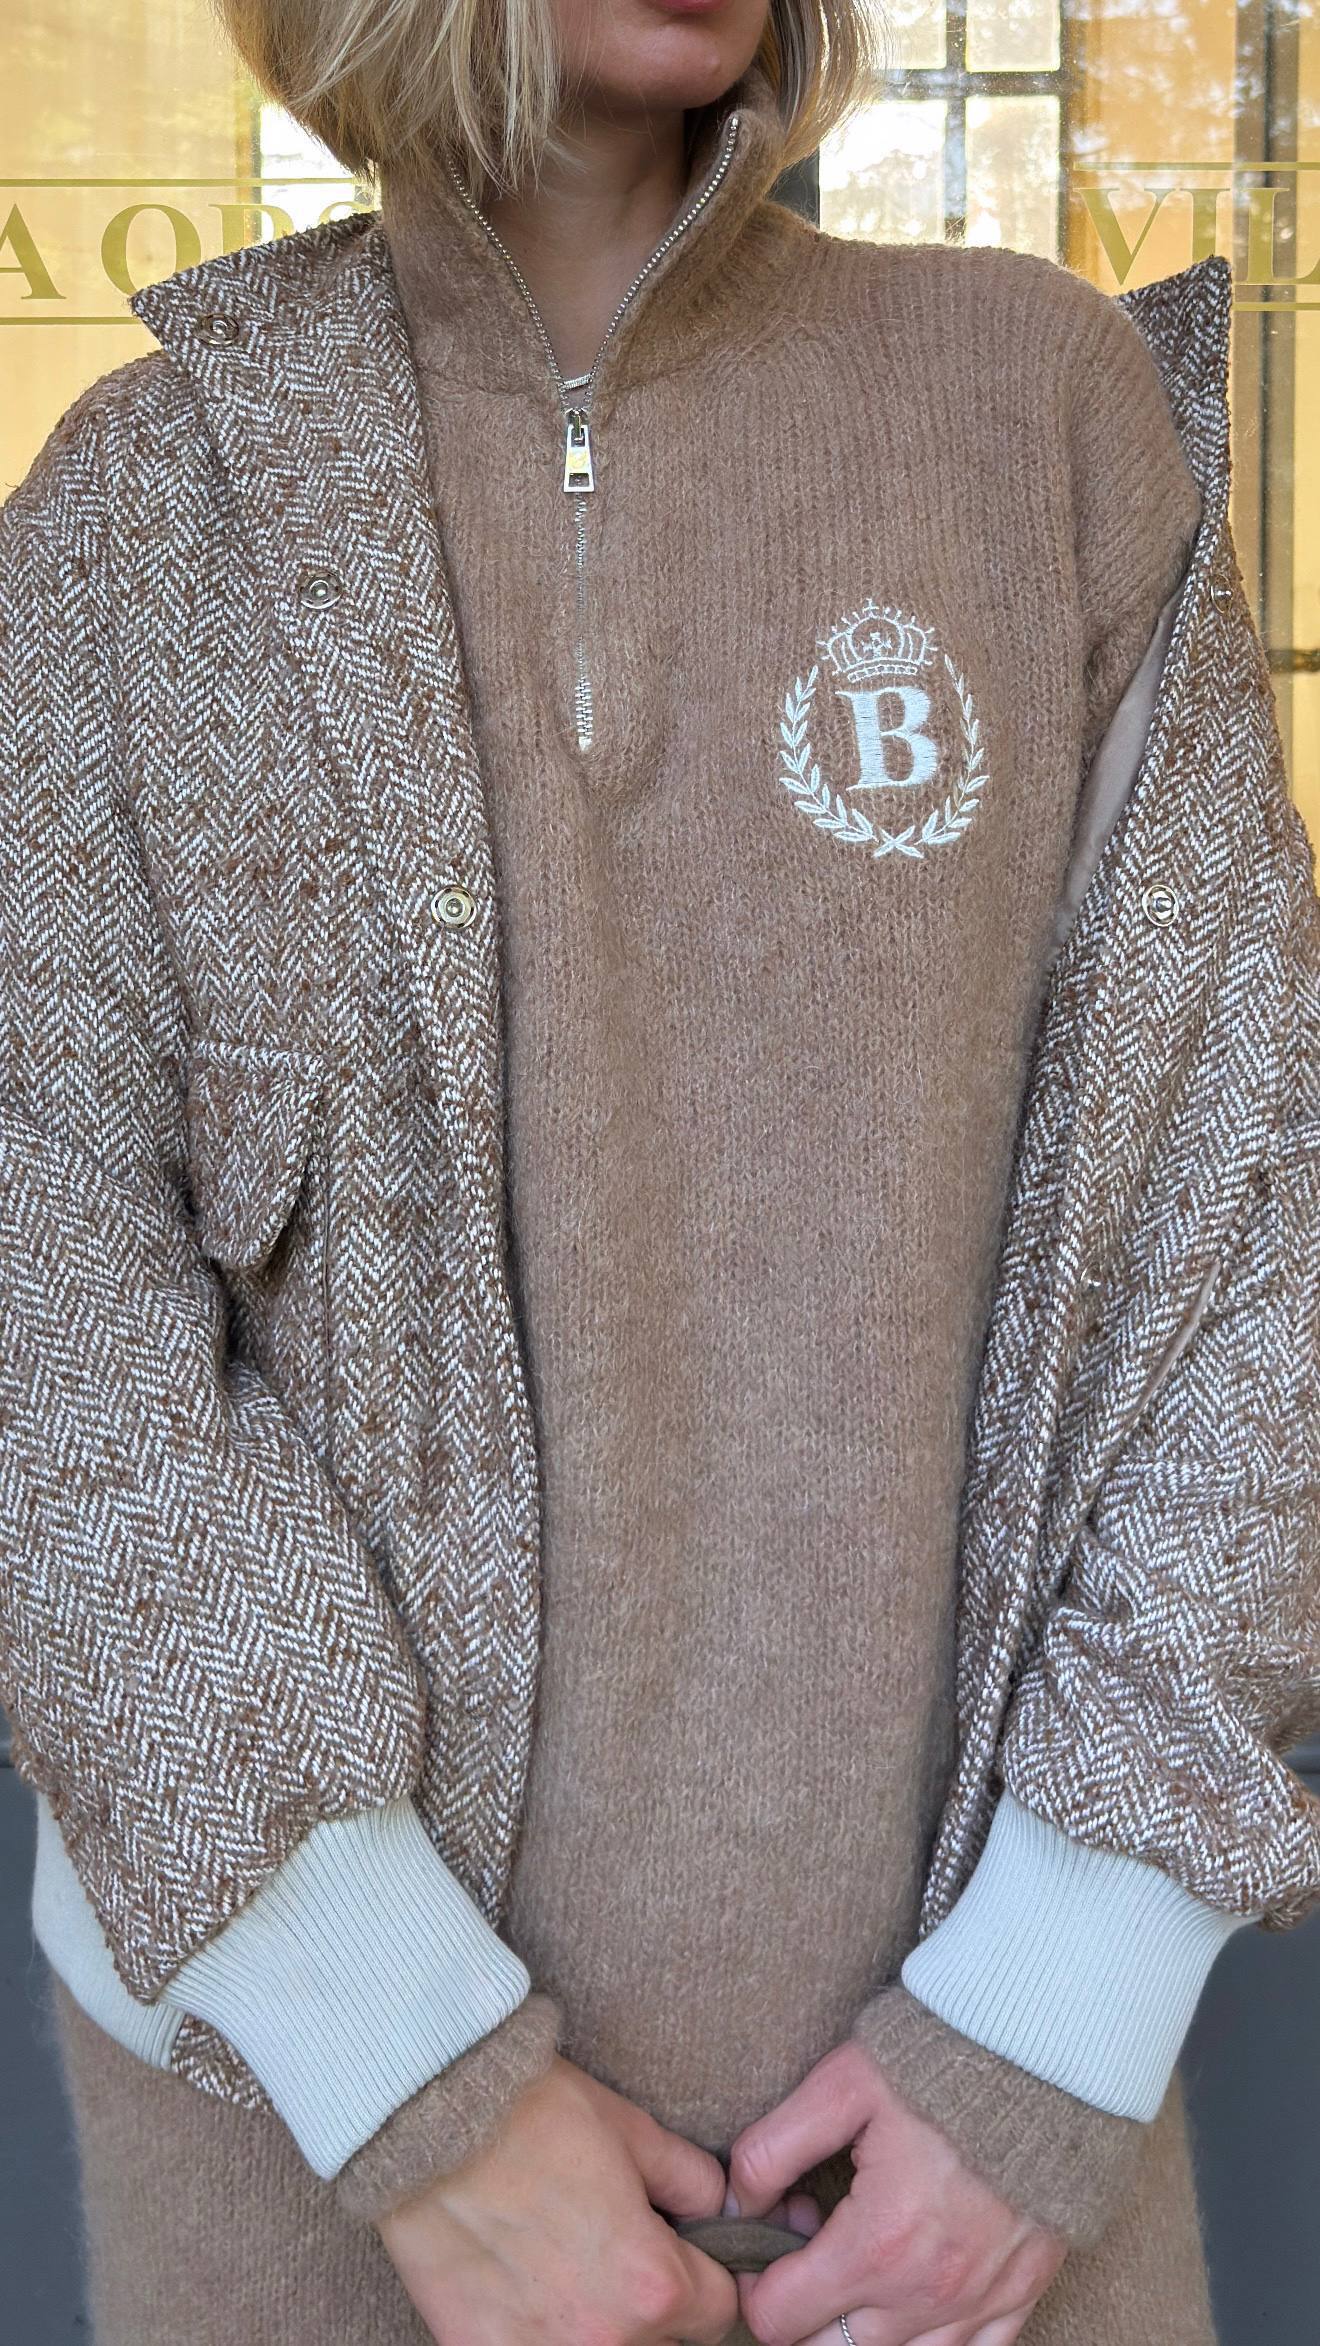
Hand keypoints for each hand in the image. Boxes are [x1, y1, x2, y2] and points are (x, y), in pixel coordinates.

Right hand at [376, 2050, 741, 2343]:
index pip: (719, 2312)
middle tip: (619, 2253)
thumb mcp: (635, 2132)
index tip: (683, 2251)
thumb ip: (694, 2181)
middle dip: (655, 2303)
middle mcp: (605, 2340)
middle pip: (664, 2343)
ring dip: (605, 2326)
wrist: (432, 2123)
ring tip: (574, 2271)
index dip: (707, 2273)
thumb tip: (722, 2209)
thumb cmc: (533, 2115)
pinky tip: (528, 2290)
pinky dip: (544, 2335)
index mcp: (653, 2284)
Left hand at [725, 2039, 1067, 2345]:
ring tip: (865, 2262)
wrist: (1042, 2060)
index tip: (768, 2242)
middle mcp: (928, 2294)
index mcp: (877, 2246)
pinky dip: (931, 2337)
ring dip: (863, 2327)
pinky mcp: (1019, 2296)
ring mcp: (979, 2305)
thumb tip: (737, 2204)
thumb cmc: (938, 2067)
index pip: (777, 2321)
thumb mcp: (839, 2087)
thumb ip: (771, 2150)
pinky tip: (917, 2289)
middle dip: (805, 2309)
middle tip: (814, 2245)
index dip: (756, 2282)